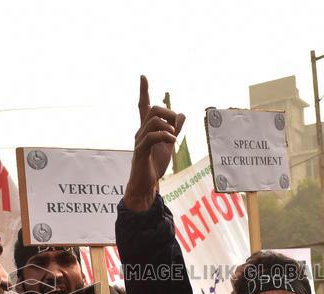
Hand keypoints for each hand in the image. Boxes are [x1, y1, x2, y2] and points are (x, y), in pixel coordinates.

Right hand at [123, 75, 184, 211]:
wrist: (145, 186)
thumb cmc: (154, 166)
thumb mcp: (168, 145)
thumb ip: (175, 130)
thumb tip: (183, 114)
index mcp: (147, 129)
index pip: (143, 106)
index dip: (144, 91)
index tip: (143, 77)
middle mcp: (141, 131)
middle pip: (153, 109)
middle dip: (169, 112)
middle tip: (176, 127)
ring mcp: (140, 141)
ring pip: (153, 121)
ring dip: (169, 126)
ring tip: (174, 137)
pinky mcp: (141, 151)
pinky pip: (152, 136)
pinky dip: (166, 136)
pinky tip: (173, 141)